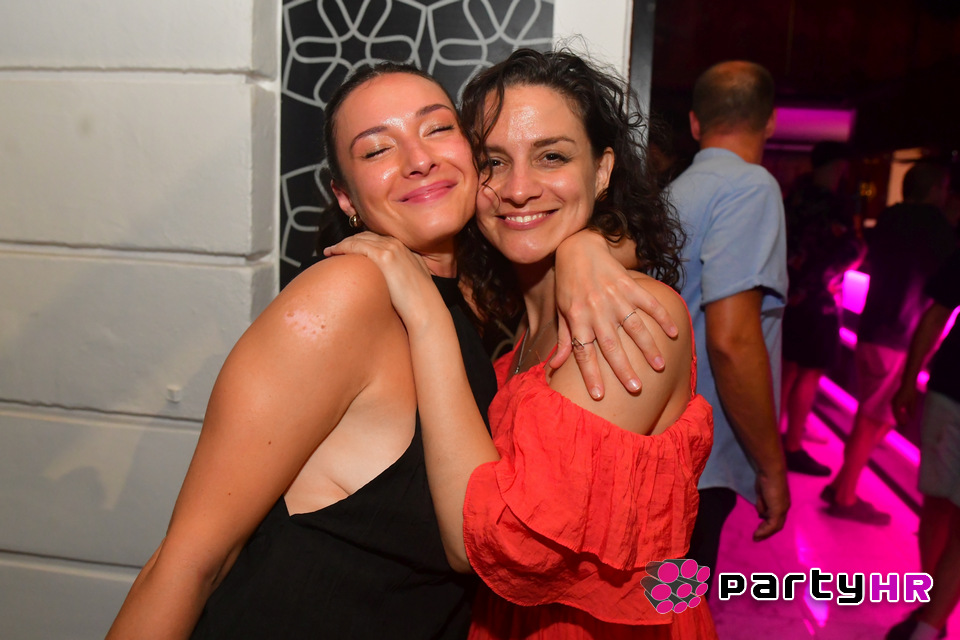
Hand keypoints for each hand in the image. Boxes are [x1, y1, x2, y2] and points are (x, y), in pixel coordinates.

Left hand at [324, 232, 436, 331]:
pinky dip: (342, 246)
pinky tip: (332, 252)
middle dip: (350, 241)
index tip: (349, 249)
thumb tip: (390, 280)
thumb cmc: (419, 303)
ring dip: (343, 243)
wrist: (425, 309)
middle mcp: (398, 244)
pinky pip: (356, 245)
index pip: (378, 239)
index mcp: (406, 248)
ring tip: (330, 251)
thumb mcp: (413, 281)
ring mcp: (391, 248)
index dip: (361, 242)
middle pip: (367, 236)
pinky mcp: (384, 256)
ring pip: (359, 239)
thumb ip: (402, 273)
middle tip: (335, 249)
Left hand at [553, 250, 678, 398]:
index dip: (590, 374)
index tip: (599, 396)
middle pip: (610, 345)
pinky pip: (648, 303)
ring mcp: (614, 297)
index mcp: (578, 319)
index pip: (583, 353)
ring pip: (633, 326)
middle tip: (636, 389)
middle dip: (623, 368)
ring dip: (648, 347)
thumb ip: (564, 340)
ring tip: (659, 366)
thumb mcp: (561, 312)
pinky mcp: (629, 285)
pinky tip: (674, 333)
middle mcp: (596, 310)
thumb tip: (554, 367)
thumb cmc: (568, 286)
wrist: (579, 249)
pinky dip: (662, 317)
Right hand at [752, 467, 789, 541]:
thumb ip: (762, 504)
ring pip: (775, 526)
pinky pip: (771, 525)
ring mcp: (782, 509)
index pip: (777, 517)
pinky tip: (757, 534)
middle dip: (767, 532)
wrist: (771, 472)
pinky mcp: (778, 510)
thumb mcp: (762, 494)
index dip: (769, 524)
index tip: (760, 528)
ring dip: (765, 533)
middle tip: (757, 537)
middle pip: (778, 524)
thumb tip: (761, 514)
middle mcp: (784, 507)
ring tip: (756, 537)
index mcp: (782, 503)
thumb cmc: (766, 479)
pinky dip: (764, 531)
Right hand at [892, 382, 918, 426]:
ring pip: (894, 411)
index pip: (897, 415)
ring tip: (902, 421)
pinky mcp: (895, 400)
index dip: (900, 420)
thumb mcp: (912, 402)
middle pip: (895, 414)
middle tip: (903, 425)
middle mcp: (893, 403)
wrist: (907, 383)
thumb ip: (911, 410)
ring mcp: (893, 401)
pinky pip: (895, 408)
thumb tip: (911, 418)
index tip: (904, 425)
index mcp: (897, 404)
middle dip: (898, 419)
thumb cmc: (910, 392)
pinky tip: (902, 414)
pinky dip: (898, 412)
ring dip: (898, 416)